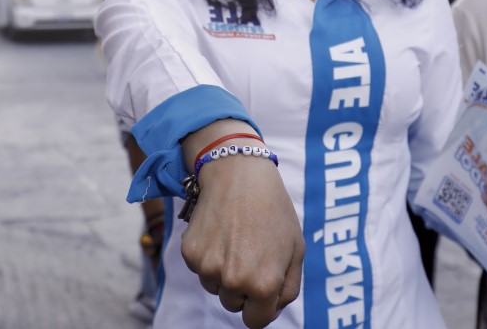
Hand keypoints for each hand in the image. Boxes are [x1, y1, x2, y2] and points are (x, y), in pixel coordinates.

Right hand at [180, 153, 303, 327]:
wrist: (238, 173)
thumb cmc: (273, 209)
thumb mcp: (296, 248)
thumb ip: (287, 288)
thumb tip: (271, 310)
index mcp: (264, 284)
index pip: (255, 321)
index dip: (260, 307)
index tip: (261, 291)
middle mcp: (234, 281)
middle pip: (233, 305)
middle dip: (243, 287)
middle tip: (251, 252)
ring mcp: (209, 269)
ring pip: (215, 287)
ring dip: (224, 272)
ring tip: (237, 238)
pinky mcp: (190, 254)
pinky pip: (200, 270)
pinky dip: (209, 256)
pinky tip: (221, 231)